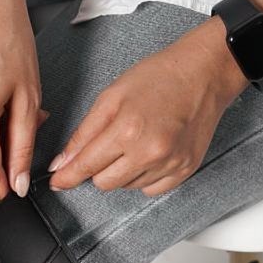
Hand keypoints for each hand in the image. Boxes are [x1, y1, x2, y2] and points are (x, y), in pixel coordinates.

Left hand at [47, 16, 249, 196]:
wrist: (205, 73)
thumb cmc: (159, 77)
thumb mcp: (112, 96)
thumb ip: (84, 133)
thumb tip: (62, 163)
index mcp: (127, 131)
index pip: (86, 166)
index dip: (67, 176)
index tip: (57, 182)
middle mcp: (150, 152)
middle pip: (105, 183)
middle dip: (98, 168)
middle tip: (109, 144)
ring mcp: (170, 164)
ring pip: (127, 186)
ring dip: (123, 171)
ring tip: (136, 141)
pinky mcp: (185, 170)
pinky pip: (151, 189)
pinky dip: (144, 176)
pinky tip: (150, 153)